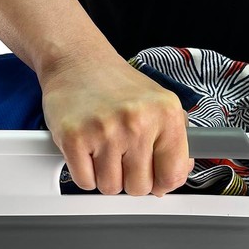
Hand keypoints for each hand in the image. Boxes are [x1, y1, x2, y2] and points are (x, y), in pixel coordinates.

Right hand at [40, 53, 194, 196]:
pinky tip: (88, 150)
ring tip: (104, 148)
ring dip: (105, 176)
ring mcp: (105, 130)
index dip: (162, 184)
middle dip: (129, 178)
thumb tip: (173, 179)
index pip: (173, 175)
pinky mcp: (74, 138)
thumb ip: (174, 142)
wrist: (77, 61)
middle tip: (122, 154)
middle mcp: (137, 121)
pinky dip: (84, 173)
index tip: (154, 178)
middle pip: (139, 188)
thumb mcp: (159, 104)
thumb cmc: (117, 85)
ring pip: (110, 188)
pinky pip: (85, 182)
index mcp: (166, 113)